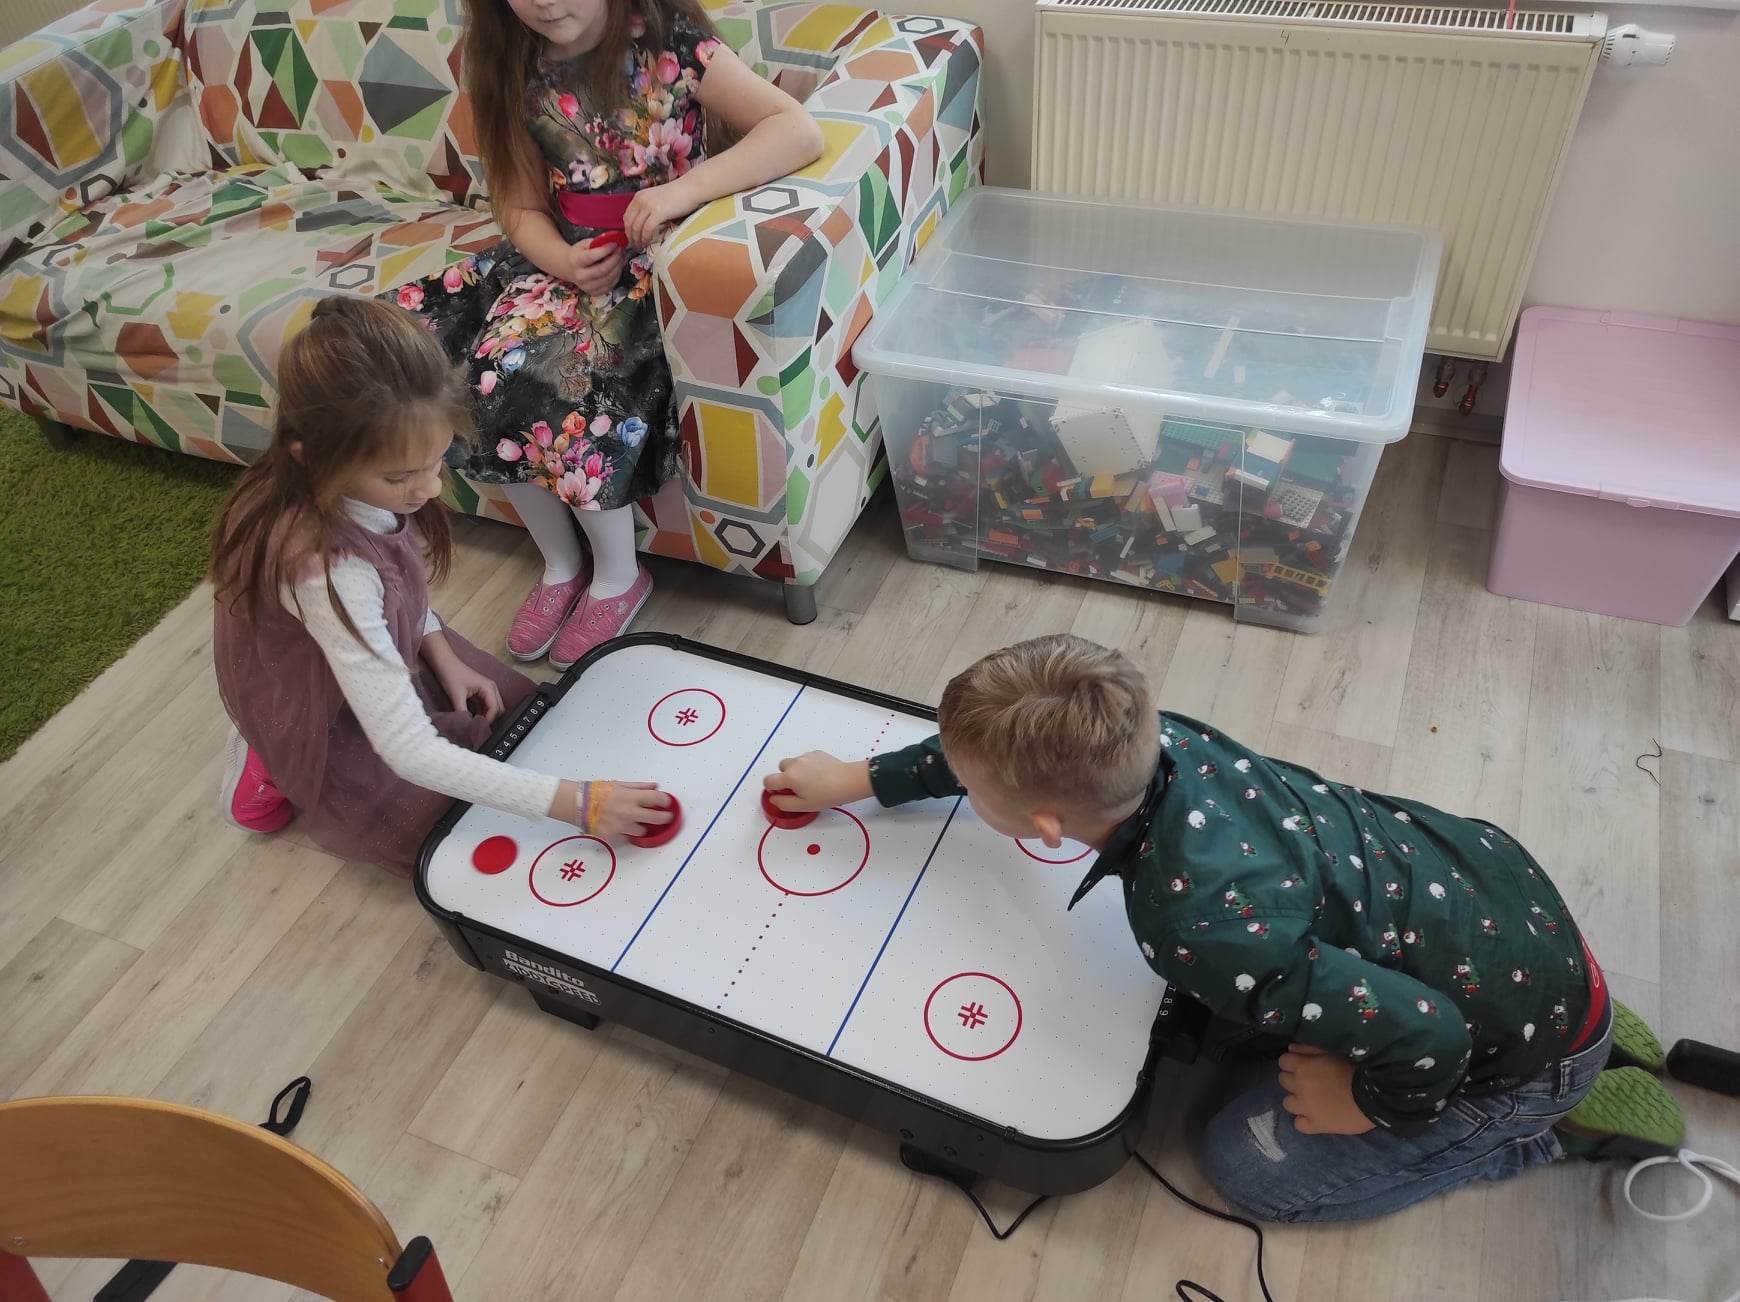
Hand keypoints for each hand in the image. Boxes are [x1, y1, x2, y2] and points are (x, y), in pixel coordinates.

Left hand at [434, 659, 503, 723]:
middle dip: (490, 719)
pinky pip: (485, 706)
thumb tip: (467, 725)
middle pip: (498, 709)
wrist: (444, 663)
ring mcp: (486, 691)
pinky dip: (481, 713)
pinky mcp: (480, 693)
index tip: (479, 728)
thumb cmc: (451, 674)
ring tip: (475, 724)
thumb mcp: (456, 695)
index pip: (495, 708)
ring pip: (492, 708)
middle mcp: (491, 689)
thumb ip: (463, 712)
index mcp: (488, 688)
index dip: (489, 720)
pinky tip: (472, 718)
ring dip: (485, 716)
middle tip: (479, 727)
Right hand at [550, 780, 674, 837]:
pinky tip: (621, 827)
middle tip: (666, 817)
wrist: (578, 804)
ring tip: (635, 821)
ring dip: (641, 826)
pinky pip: (626, 837)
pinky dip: (626, 833)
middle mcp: (629, 813)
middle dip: (664, 818)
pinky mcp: (613, 837)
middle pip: (656, 819)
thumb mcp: (620, 784)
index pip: (657, 800)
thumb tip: (656, 787)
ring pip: (642, 831)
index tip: (666, 803)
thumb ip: (639, 787)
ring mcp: (621, 827)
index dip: (665, 801)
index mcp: (631, 797)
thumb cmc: (598, 791)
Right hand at [567, 237, 625, 296]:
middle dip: (615, 259)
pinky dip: (617, 275)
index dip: (606, 250)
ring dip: (619, 267)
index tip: (615, 244)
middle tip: (620, 250)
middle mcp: (580, 276)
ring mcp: (587, 287)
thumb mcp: (583, 244)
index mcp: (575, 261)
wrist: (569, 268)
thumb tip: (613, 240)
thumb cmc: (578, 254)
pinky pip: (611, 285)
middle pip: (603, 269)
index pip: (592, 257)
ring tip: (621, 257)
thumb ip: (597, 242)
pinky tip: (617, 267)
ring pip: (609, 278)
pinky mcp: (594, 292)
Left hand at [623, 180, 699, 247]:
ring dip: (637, 240)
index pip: (627, 216)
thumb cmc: (678, 195)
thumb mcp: (656, 199)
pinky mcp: (658, 213)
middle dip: (630, 237)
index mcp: (639, 196)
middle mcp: (641, 200)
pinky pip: (647, 229)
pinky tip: (647, 243)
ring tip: (640, 247)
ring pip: (636, 227)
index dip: (627, 230)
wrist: (690, 188)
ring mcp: (649, 206)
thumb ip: (648, 208)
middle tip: (634, 246)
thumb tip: (643, 225)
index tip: (631, 238)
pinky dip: (645, 238)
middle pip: (629, 223)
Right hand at [762, 752, 870, 812]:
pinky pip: (805, 759)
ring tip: (811, 782)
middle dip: (785, 777)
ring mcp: (806, 756)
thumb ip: (784, 803)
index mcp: (789, 777)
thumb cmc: (828, 794)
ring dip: (796, 771)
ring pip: (793, 763)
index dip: (771, 788)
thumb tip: (774, 798)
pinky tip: (819, 775)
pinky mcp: (816, 753)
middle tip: (798, 788)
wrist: (848, 781)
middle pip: (780, 768)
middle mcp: (795, 763)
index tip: (780, 793)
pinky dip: (807, 766)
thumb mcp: (803, 805)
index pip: (768, 780)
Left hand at [1277, 1044, 1375, 1134]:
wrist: (1370, 1098)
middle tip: (1309, 1082)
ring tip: (1311, 1101)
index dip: (1292, 1063)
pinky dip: (1304, 1120)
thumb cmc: (1353, 1071)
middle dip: (1293, 1080)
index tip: (1302, 1065)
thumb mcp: (1331, 1053)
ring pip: (1287, 1103)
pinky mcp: (1315, 1125)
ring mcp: (1305, 1108)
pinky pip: (1299, 1124)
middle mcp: (1299, 1087)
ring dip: (1297, 1100)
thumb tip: (1290, 1049)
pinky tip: (1314, 1118)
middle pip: (1283, 1081)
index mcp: (1302, 1067)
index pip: (1283, 1061)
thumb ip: (1309, 1050)